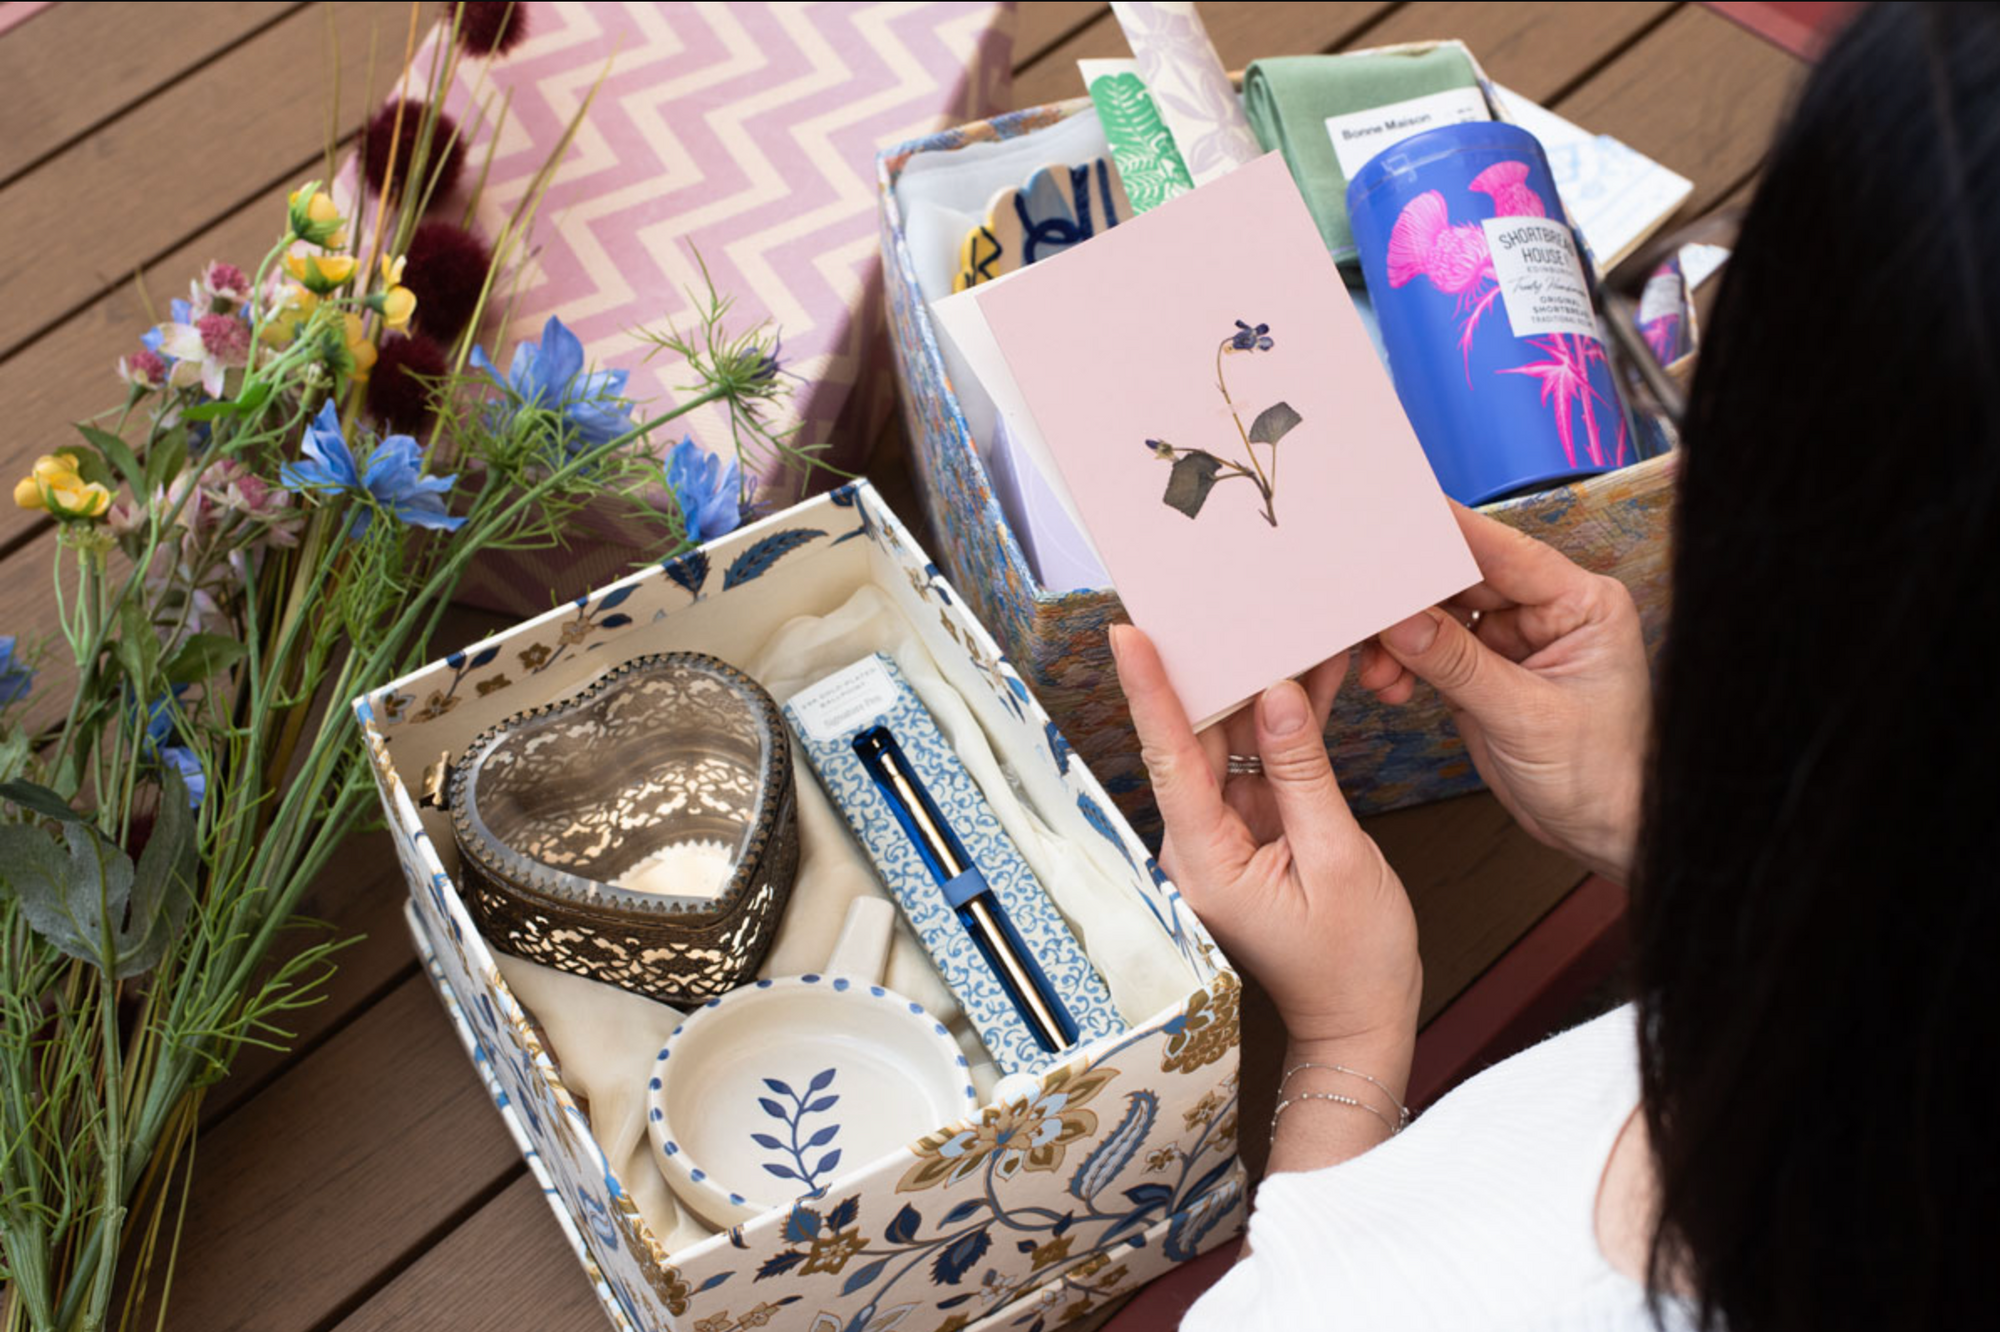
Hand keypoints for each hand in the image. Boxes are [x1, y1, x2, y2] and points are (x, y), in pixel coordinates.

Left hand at [1111, 625, 1419, 1062]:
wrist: (1361, 1021)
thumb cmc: (1352, 962)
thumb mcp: (1337, 859)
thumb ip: (1305, 775)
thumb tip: (1278, 699)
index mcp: (1205, 860)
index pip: (1171, 760)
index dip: (1151, 692)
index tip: (1130, 634)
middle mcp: (1201, 844)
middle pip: (1196, 742)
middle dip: (1214, 669)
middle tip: (1220, 599)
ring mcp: (1225, 836)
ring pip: (1232, 746)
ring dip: (1260, 690)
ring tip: (1282, 622)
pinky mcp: (1252, 830)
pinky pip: (1262, 765)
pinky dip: (1286, 726)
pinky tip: (1311, 676)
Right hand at [1356, 502, 1650, 881]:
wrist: (1603, 832)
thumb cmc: (1602, 774)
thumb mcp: (1526, 716)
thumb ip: (1458, 664)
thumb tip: (1400, 619)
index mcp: (1580, 604)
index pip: (1505, 553)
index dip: (1448, 534)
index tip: (1395, 518)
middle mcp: (1545, 614)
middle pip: (1460, 581)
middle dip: (1408, 598)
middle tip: (1362, 605)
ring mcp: (1511, 643)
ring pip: (1436, 617)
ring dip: (1397, 638)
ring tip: (1376, 667)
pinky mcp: (1482, 674)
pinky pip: (1428, 652)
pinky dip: (1401, 666)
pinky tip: (1389, 685)